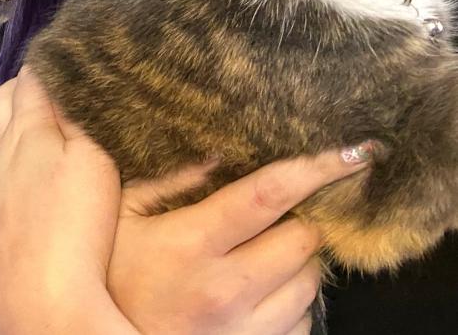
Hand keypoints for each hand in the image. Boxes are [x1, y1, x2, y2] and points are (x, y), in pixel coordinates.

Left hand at [0, 73, 137, 334]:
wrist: (35, 296)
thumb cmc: (74, 227)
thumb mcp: (94, 161)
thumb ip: (80, 118)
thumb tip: (74, 81)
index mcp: (24, 126)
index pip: (32, 77)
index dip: (51, 60)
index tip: (70, 52)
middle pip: (4, 98)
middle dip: (25, 82)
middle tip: (53, 80)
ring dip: (5, 111)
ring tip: (26, 108)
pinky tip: (3, 154)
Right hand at [108, 144, 372, 334]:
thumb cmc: (116, 273)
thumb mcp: (125, 216)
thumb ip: (170, 179)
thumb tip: (221, 151)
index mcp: (191, 244)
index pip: (267, 196)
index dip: (314, 169)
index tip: (350, 152)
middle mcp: (227, 289)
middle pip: (303, 239)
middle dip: (297, 220)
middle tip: (271, 216)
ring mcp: (248, 328)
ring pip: (312, 281)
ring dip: (297, 260)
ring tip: (262, 253)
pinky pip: (305, 319)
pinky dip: (293, 299)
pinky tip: (260, 290)